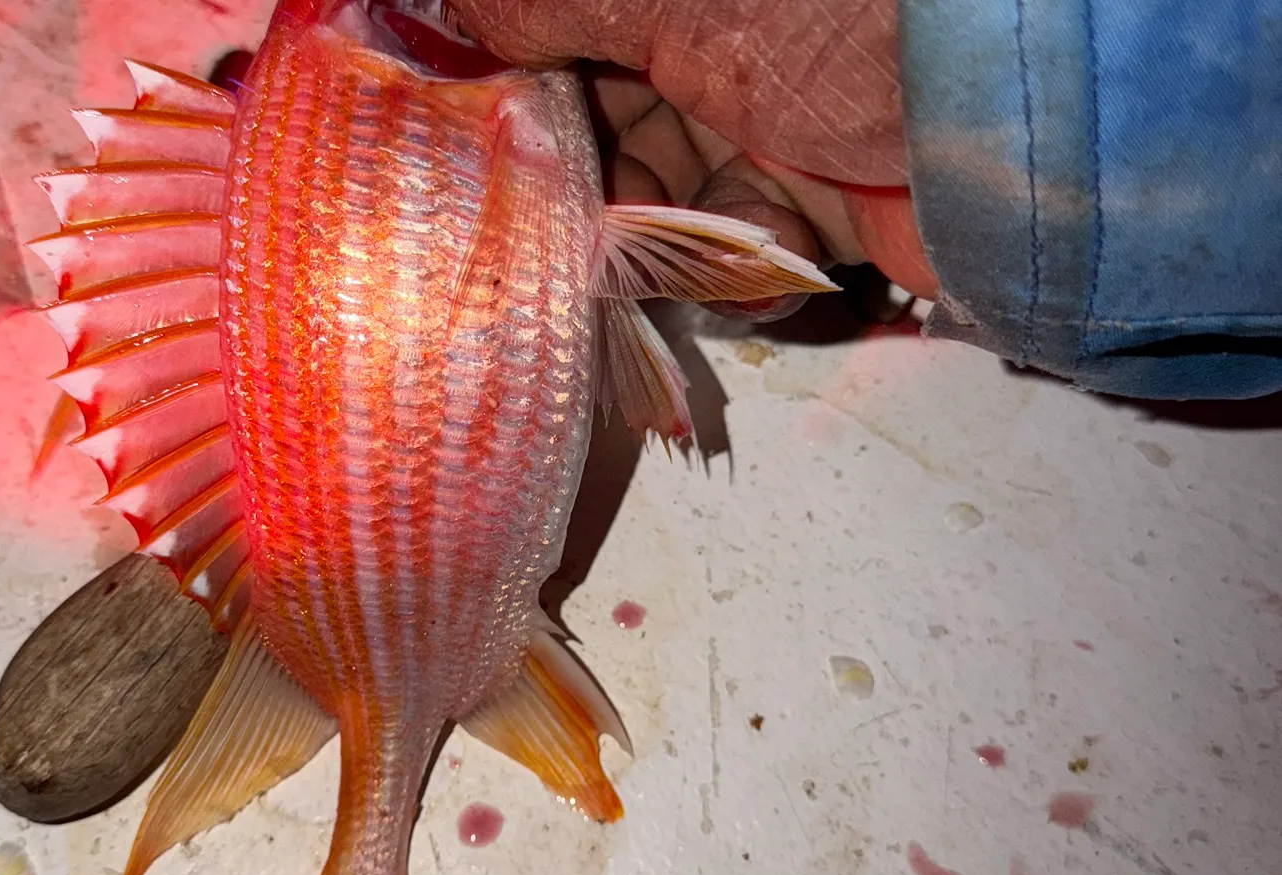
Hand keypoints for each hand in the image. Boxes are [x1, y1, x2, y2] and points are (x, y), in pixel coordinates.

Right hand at [454, 0, 937, 315]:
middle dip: (577, 184)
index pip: (557, 27)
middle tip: (548, 230)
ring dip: (652, 241)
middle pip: (600, 122)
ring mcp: (771, 122)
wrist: (1029, 114)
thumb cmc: (845, 13)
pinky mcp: (818, 204)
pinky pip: (736, 253)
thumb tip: (426, 8)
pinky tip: (767, 254)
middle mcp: (719, 40)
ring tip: (657, 255)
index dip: (504, 83)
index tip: (462, 143)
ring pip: (660, 201)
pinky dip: (738, 268)